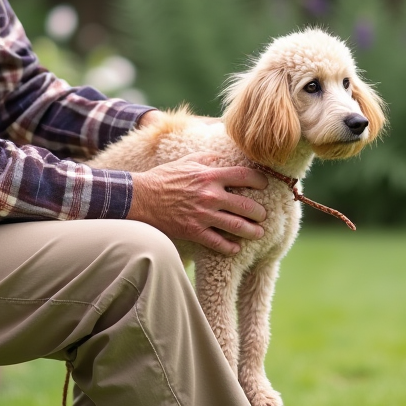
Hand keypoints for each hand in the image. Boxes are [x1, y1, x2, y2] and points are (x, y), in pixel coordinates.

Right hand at [128, 153, 268, 254]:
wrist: (141, 198)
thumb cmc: (163, 178)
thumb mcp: (185, 161)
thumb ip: (206, 159)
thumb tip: (220, 157)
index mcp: (210, 176)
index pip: (244, 176)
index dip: (259, 180)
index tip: (264, 185)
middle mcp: (210, 195)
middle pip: (246, 205)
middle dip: (260, 212)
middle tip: (263, 215)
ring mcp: (203, 215)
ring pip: (237, 226)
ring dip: (252, 231)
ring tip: (258, 233)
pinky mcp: (194, 231)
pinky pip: (218, 243)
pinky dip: (230, 248)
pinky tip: (235, 248)